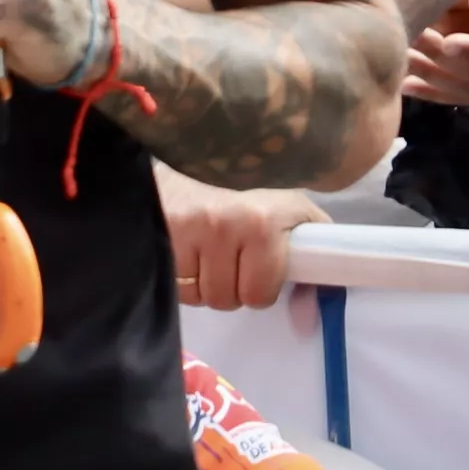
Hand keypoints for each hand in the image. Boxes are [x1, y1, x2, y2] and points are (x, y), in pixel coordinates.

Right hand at [161, 165, 325, 310]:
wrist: (194, 157)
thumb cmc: (249, 188)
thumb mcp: (291, 208)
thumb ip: (312, 252)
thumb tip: (311, 312)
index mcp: (260, 223)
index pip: (259, 293)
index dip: (261, 288)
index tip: (260, 273)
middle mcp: (222, 227)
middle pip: (225, 299)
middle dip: (232, 289)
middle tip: (233, 263)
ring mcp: (184, 230)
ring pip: (197, 296)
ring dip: (204, 285)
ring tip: (210, 254)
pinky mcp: (157, 234)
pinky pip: (172, 285)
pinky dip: (181, 279)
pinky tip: (188, 252)